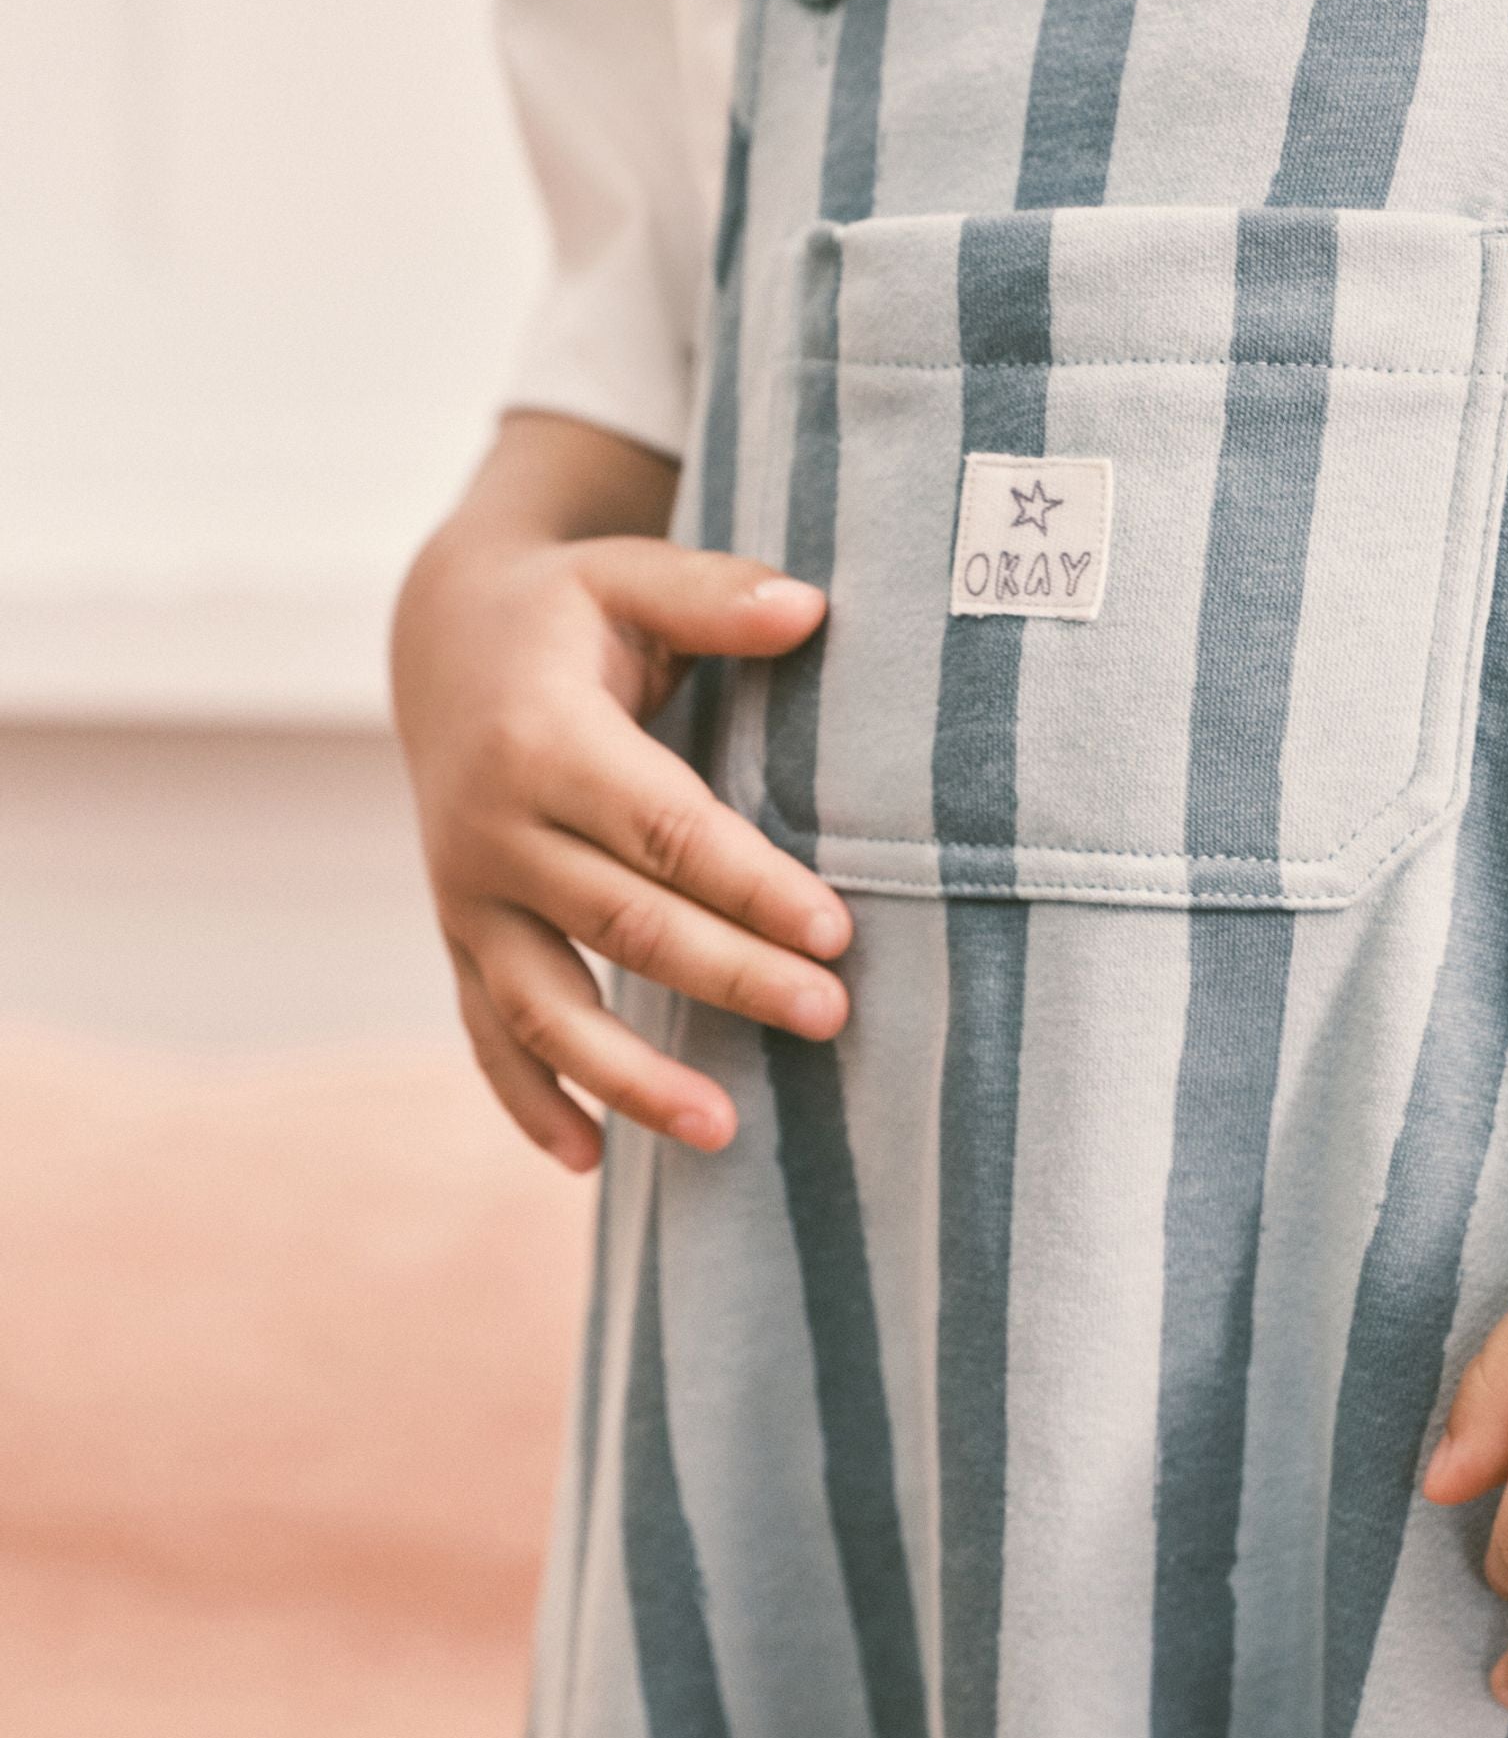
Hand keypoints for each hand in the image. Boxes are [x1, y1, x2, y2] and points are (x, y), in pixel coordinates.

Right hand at [394, 511, 850, 1171]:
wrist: (442, 642)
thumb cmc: (567, 613)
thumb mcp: (627, 576)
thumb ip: (715, 596)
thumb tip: (812, 608)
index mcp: (543, 740)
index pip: (664, 830)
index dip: (748, 885)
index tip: (835, 931)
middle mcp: (493, 830)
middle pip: (624, 924)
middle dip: (731, 978)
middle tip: (830, 1016)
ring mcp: (467, 897)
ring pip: (547, 1007)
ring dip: (631, 1077)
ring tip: (723, 1132)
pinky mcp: (459, 939)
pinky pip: (488, 1034)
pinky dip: (530, 1101)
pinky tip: (588, 1162)